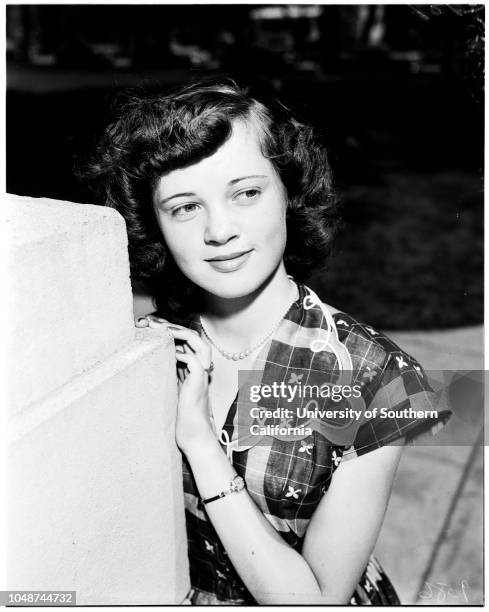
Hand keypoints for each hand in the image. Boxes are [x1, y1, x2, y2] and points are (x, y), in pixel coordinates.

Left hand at [135, 315, 216, 453]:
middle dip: (173, 326)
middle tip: (152, 322)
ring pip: (200, 345)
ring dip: (183, 335)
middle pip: (194, 337)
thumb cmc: (178, 418)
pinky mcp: (199, 386)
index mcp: (190, 369)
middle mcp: (198, 370)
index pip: (184, 340)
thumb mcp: (168, 390)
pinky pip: (196, 363)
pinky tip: (169, 355)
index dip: (169, 329)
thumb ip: (163, 376)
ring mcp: (201, 377)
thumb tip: (143, 363)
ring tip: (163, 330)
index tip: (149, 324)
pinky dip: (183, 355)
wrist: (193, 438)